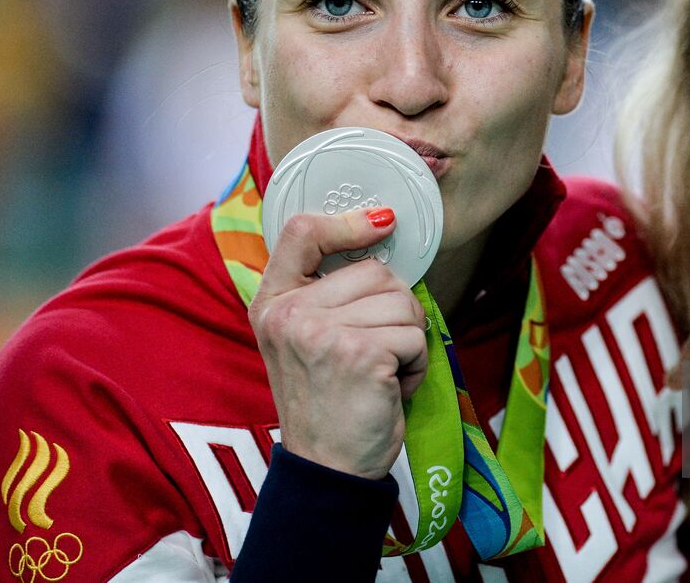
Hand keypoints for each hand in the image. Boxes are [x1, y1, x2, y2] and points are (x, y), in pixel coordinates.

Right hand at [248, 207, 428, 479]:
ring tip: (381, 373)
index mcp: (272, 303)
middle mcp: (289, 313)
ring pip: (403, 302)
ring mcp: (321, 332)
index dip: (348, 221)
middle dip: (395, 311)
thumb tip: (381, 231)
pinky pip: (416, 335)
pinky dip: (417, 364)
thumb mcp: (309, 339)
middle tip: (375, 354)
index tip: (382, 223)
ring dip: (409, 341)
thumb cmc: (330, 402)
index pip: (301, 231)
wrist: (328, 468)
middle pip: (377, 271)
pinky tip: (391, 388)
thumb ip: (329, 293)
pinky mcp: (359, 352)